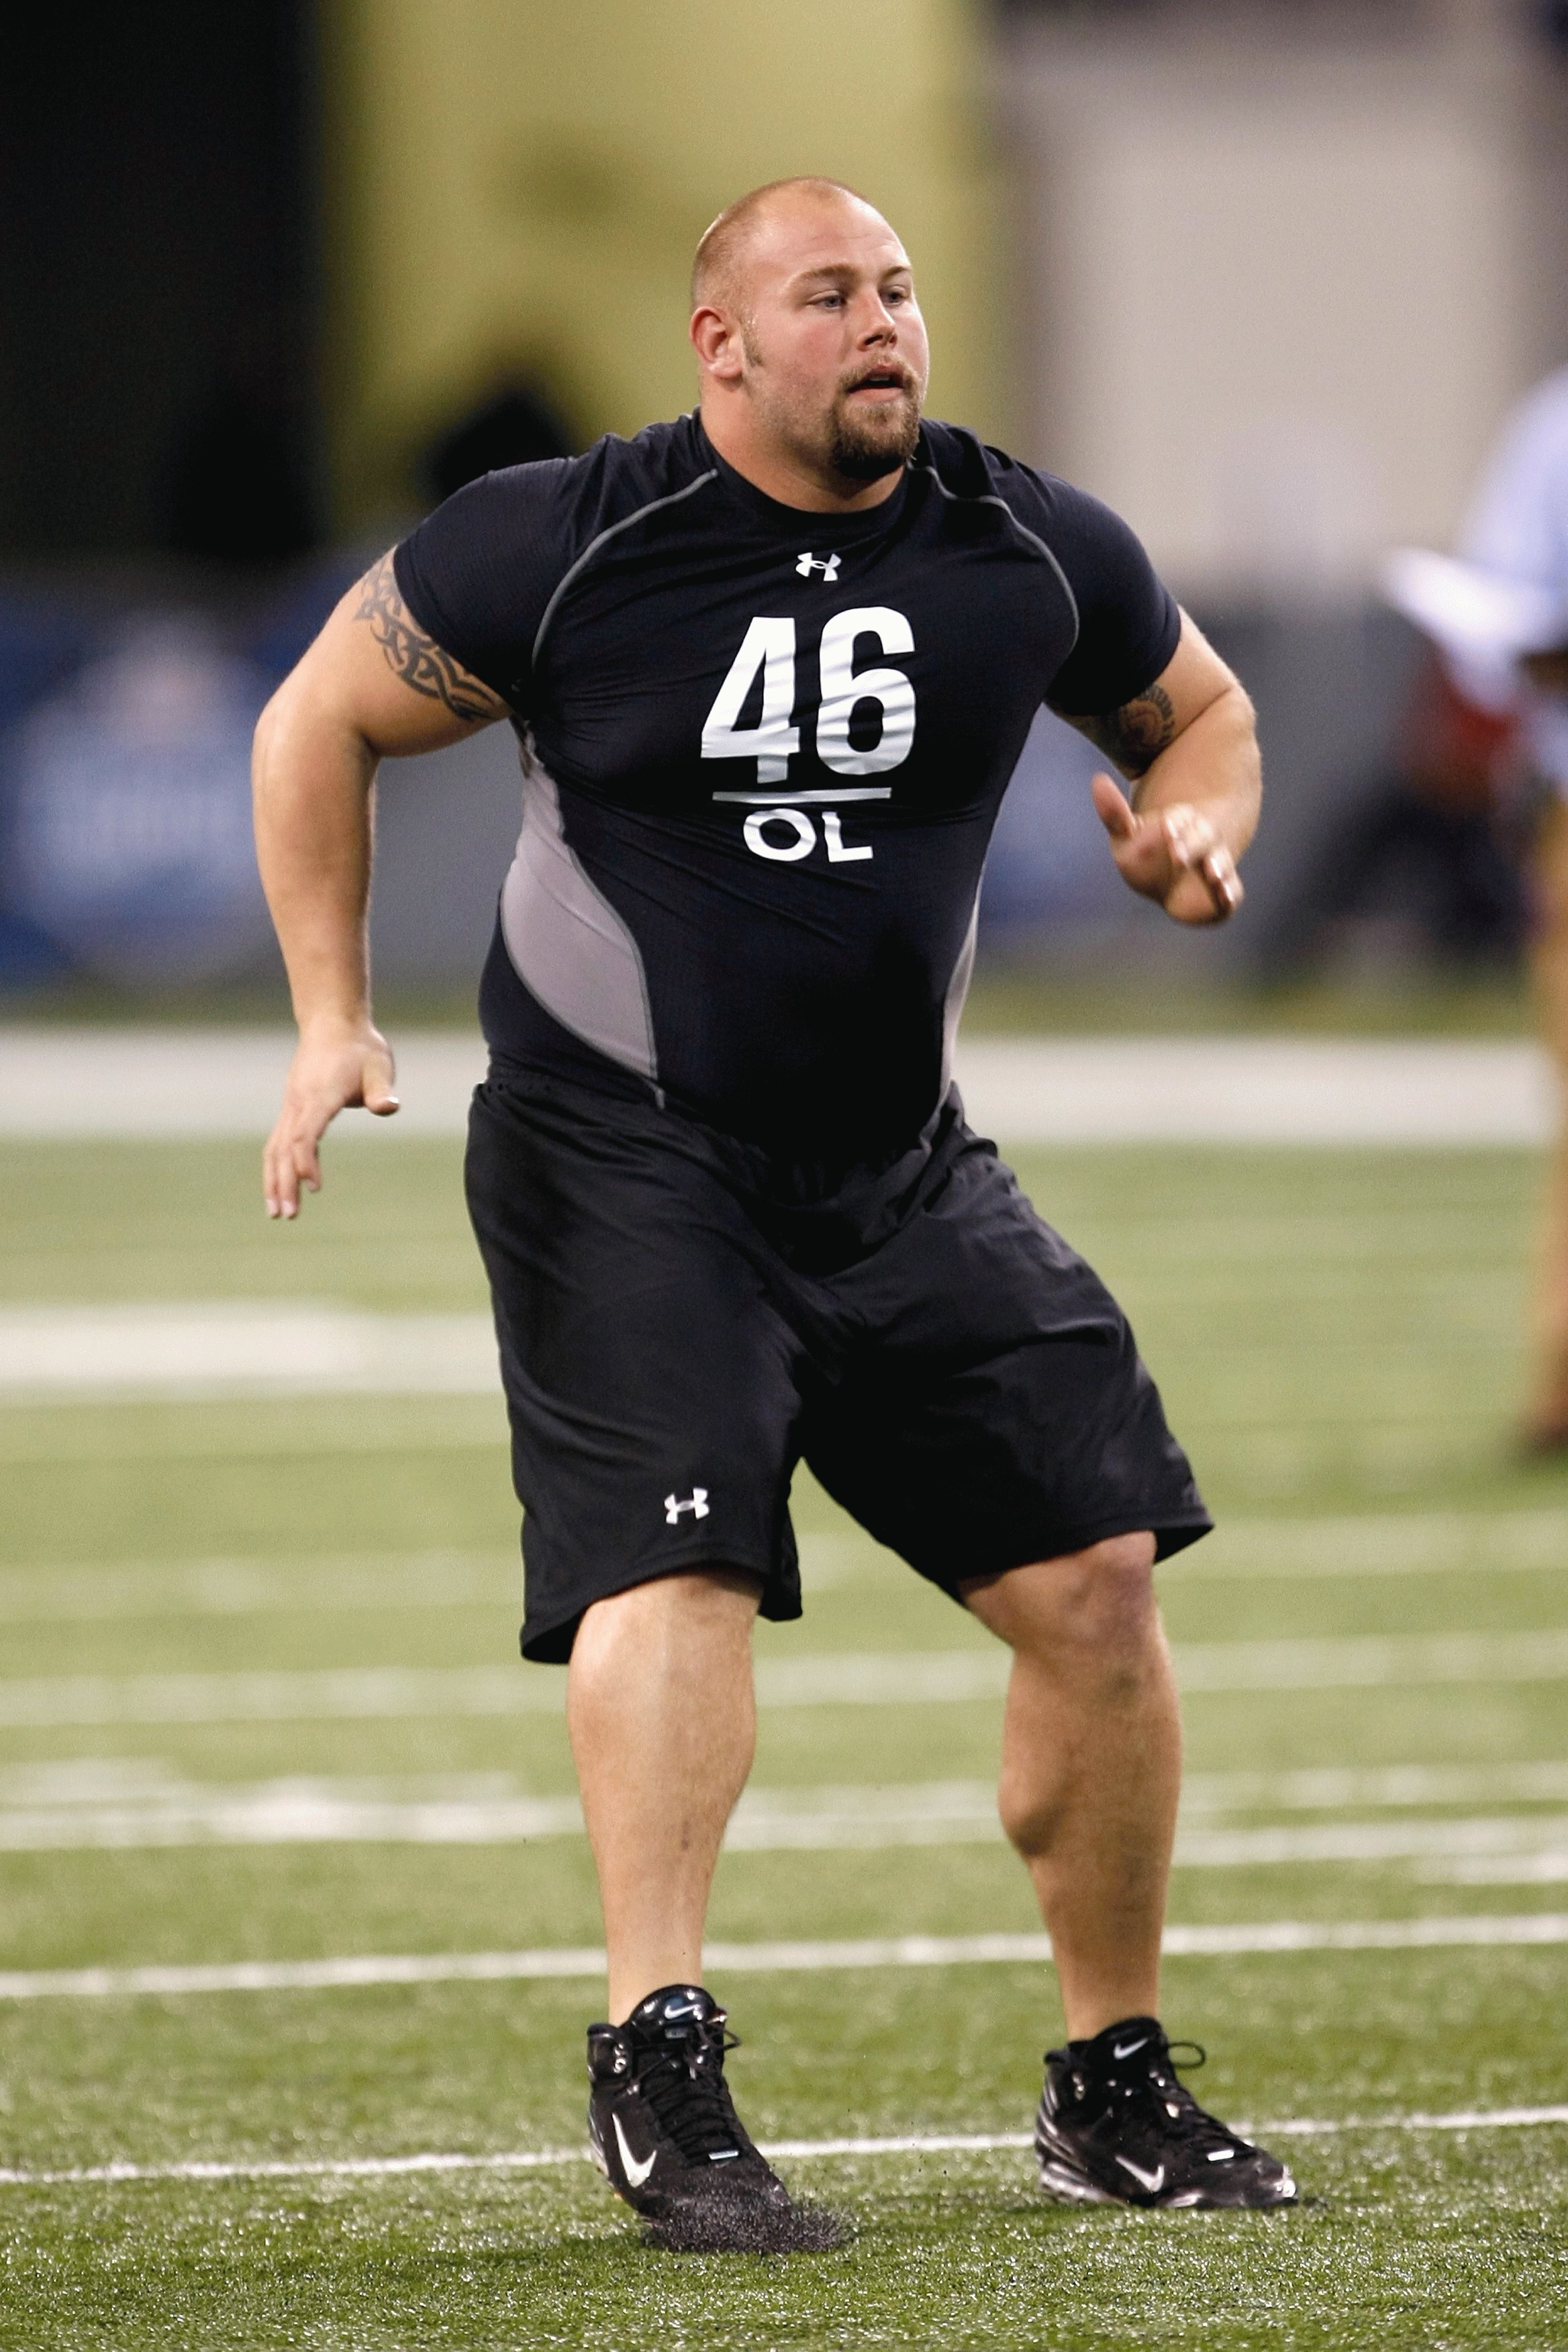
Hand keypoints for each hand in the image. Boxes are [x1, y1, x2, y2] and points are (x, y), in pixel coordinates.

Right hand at [263, 1022, 397, 1218]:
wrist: (332, 1023)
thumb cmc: (360, 1047)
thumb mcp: (379, 1064)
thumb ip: (381, 1089)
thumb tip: (389, 1107)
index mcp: (319, 1095)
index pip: (306, 1133)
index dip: (306, 1161)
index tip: (314, 1186)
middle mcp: (298, 1103)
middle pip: (284, 1148)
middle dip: (283, 1183)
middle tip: (287, 1215)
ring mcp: (291, 1106)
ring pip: (275, 1148)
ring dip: (274, 1180)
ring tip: (277, 1212)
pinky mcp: (292, 1108)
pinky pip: (278, 1142)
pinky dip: (276, 1167)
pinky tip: (280, 1188)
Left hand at [1091, 773, 1242, 924]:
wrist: (1174, 876)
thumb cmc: (1146, 851)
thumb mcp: (1126, 834)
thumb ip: (1114, 814)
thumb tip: (1098, 781)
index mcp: (1179, 823)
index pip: (1179, 819)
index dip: (1174, 824)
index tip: (1166, 827)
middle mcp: (1201, 842)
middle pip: (1201, 840)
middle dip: (1191, 846)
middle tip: (1177, 855)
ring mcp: (1213, 866)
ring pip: (1219, 863)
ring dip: (1217, 868)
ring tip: (1212, 874)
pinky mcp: (1220, 894)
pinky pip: (1230, 894)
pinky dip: (1229, 896)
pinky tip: (1224, 897)